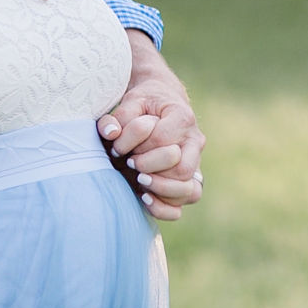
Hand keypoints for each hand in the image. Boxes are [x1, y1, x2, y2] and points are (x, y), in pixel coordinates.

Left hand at [101, 33, 203, 223]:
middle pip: (181, 168)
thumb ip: (118, 116)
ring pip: (190, 189)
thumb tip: (111, 133)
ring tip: (139, 180)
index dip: (138, 147)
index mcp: (182, 117)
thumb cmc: (144, 104)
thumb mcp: (130, 102)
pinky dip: (167, 205)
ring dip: (160, 190)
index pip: (163, 139)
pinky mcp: (191, 177)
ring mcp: (196, 161)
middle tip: (130, 163)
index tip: (120, 148)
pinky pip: (189, 199)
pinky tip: (145, 197)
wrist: (161, 103)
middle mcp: (195, 141)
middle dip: (150, 168)